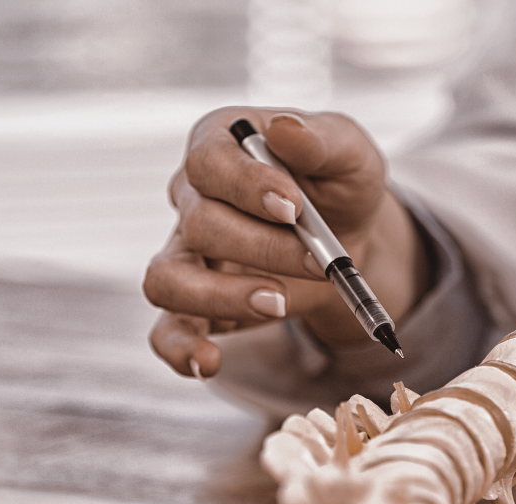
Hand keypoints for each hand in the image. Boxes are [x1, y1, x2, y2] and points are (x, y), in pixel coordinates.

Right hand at [144, 108, 427, 378]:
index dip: (247, 185)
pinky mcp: (195, 304)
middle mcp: (191, 196)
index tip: (293, 207)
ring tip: (279, 302)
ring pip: (167, 278)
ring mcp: (186, 253)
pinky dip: (181, 350)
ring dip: (221, 296)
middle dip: (265, 247)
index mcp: (221, 143)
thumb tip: (287, 129)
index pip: (208, 159)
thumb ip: (323, 139)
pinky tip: (210, 362)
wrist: (349, 238)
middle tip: (321, 261)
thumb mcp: (350, 152)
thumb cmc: (340, 183)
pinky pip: (166, 332)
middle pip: (200, 223)